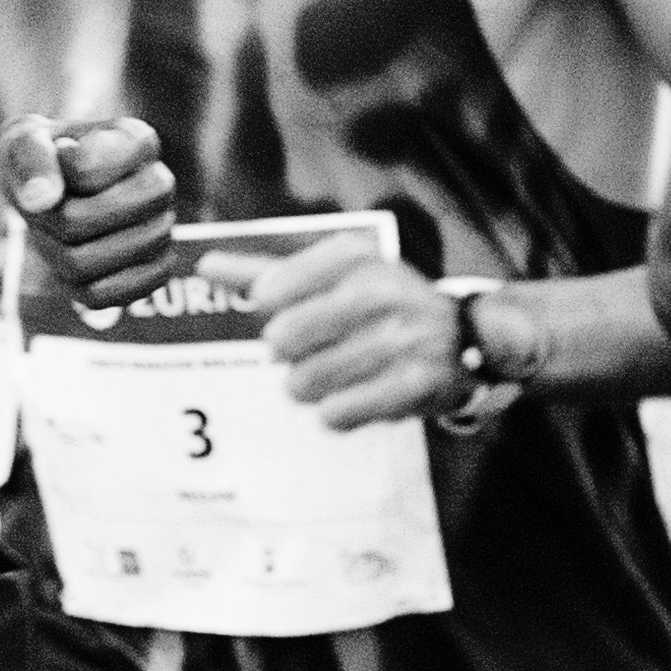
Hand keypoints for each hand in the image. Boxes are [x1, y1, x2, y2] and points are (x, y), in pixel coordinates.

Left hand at [0, 112, 175, 309]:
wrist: (58, 186)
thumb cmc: (43, 158)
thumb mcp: (25, 140)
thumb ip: (31, 159)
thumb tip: (41, 201)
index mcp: (136, 141)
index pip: (86, 173)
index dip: (55, 176)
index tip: (57, 161)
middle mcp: (160, 183)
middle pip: (86, 222)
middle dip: (52, 219)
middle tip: (48, 207)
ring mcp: (162, 229)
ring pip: (90, 264)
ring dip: (55, 251)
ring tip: (55, 232)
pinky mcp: (154, 269)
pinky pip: (108, 297)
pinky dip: (74, 286)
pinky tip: (72, 259)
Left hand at [253, 230, 467, 430]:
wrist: (466, 338)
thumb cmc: (381, 306)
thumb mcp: (334, 276)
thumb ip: (269, 272)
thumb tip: (204, 265)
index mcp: (353, 256)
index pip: (269, 292)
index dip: (272, 314)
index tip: (296, 314)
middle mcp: (379, 290)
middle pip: (280, 341)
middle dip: (291, 357)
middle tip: (321, 351)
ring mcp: (400, 338)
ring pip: (303, 383)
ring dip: (313, 388)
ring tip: (342, 375)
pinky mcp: (414, 384)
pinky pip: (336, 415)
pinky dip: (338, 413)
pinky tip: (361, 395)